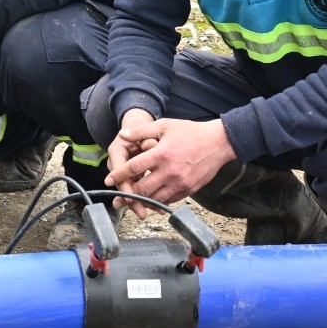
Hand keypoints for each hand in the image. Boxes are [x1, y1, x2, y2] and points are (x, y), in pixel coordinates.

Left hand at [105, 116, 234, 215]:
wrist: (218, 143)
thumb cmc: (190, 132)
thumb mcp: (164, 125)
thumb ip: (141, 131)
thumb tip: (121, 135)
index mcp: (161, 154)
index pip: (134, 167)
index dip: (119, 175)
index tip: (108, 180)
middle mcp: (170, 172)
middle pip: (143, 189)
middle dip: (128, 195)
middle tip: (118, 198)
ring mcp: (180, 183)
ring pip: (155, 199)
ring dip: (142, 201)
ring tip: (132, 201)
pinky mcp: (189, 190)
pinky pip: (169, 201)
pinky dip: (158, 201)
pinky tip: (151, 198)